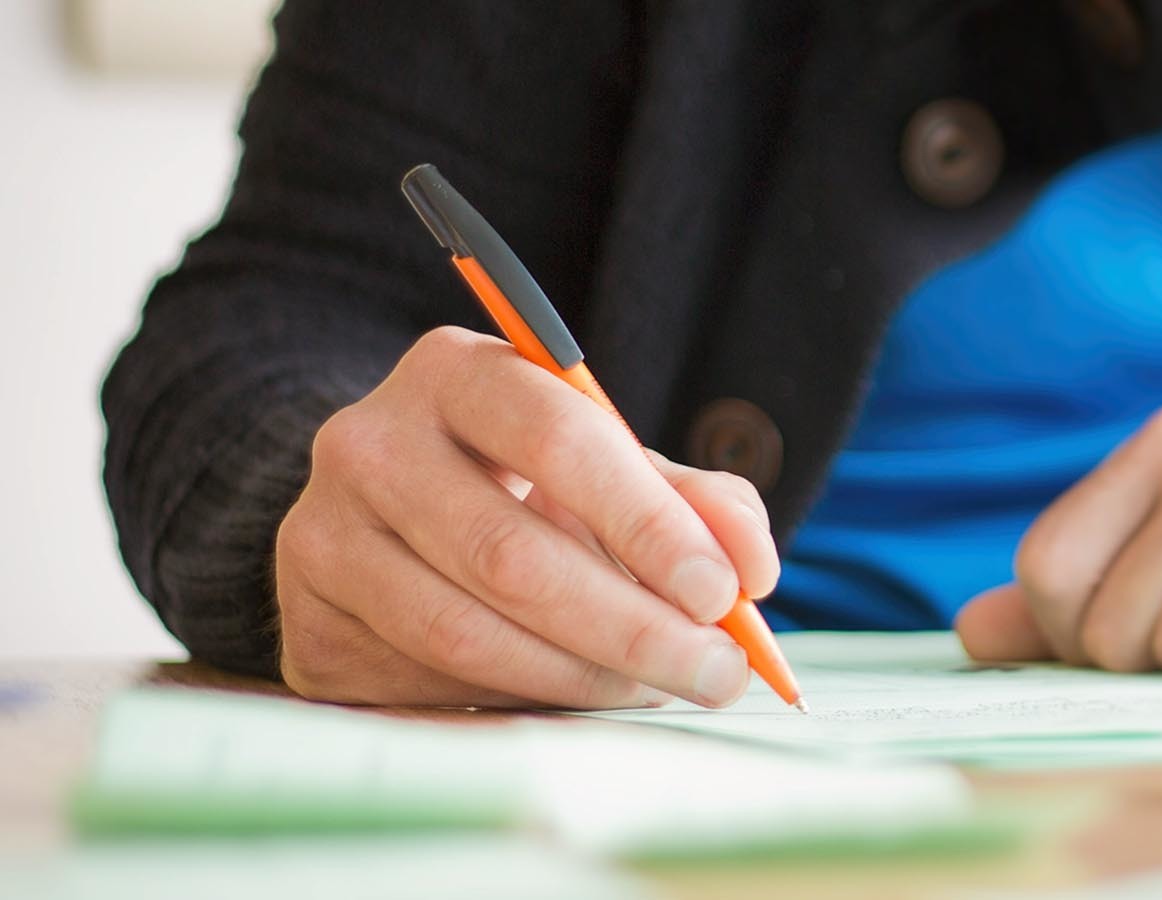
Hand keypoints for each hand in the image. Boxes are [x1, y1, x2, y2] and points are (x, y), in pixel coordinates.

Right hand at [273, 327, 780, 708]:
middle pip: (512, 552)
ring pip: (469, 629)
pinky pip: (430, 679)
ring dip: (586, 676)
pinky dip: (524, 698)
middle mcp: (370, 441)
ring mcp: (323, 532)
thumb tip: (752, 570)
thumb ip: (696, 503)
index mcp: (458, 373)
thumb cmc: (526, 487)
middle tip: (718, 673)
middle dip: (634, 625)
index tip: (723, 592)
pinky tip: (582, 698)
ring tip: (662, 688)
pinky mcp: (310, 622)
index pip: (560, 439)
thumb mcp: (613, 470)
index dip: (647, 522)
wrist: (391, 524)